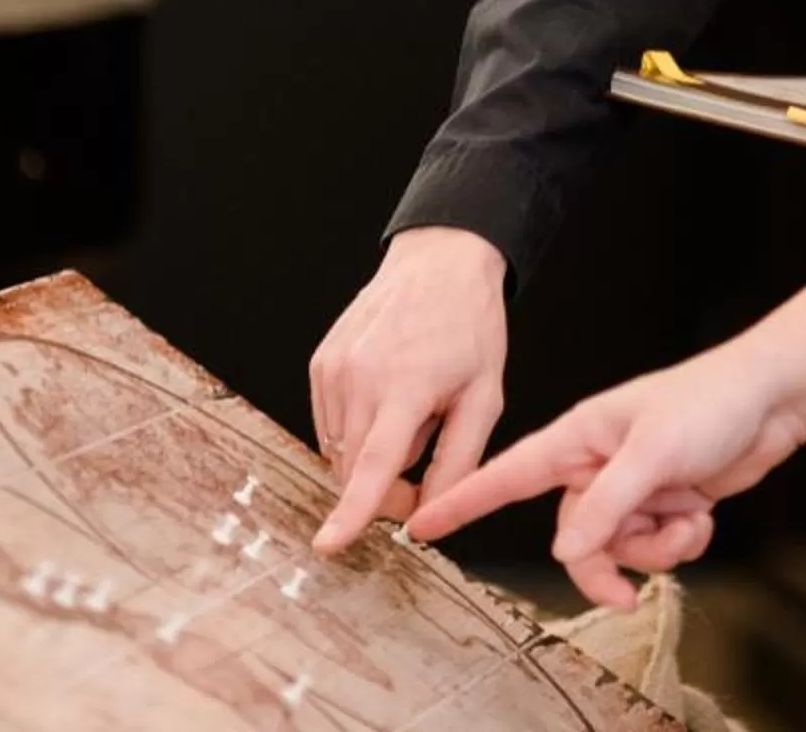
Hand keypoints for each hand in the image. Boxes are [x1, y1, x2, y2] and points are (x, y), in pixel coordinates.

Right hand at [309, 226, 509, 553]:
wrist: (438, 262)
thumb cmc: (469, 326)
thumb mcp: (485, 397)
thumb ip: (458, 462)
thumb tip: (429, 518)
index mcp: (405, 386)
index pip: (373, 463)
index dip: (353, 510)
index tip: (329, 544)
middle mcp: (359, 376)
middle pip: (354, 468)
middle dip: (385, 490)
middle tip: (425, 474)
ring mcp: (333, 369)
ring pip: (340, 451)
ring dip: (372, 456)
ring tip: (411, 414)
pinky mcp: (320, 364)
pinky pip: (330, 425)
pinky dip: (356, 432)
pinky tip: (387, 402)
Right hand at [406, 346, 805, 608]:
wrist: (770, 398)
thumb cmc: (708, 401)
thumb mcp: (653, 454)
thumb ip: (605, 504)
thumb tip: (564, 550)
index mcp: (578, 438)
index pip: (508, 475)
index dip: (464, 501)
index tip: (422, 524)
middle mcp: (596, 465)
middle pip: (573, 539)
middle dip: (607, 564)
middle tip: (628, 590)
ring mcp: (630, 486)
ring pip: (618, 549)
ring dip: (656, 549)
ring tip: (687, 520)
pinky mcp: (663, 502)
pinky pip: (654, 547)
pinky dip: (680, 541)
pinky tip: (702, 514)